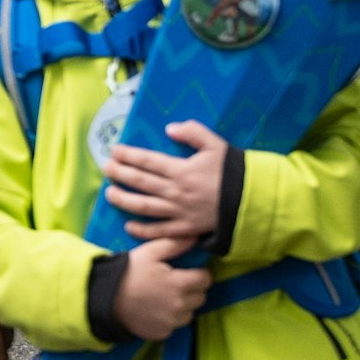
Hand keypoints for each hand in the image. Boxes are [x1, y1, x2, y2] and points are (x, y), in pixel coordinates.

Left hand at [104, 120, 229, 239]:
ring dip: (123, 200)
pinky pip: (160, 231)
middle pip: (140, 182)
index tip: (114, 151)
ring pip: (144, 207)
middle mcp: (176, 192)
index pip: (147, 161)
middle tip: (106, 169)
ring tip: (109, 194)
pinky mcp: (186, 229)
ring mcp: (179, 212)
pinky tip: (128, 226)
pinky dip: (142, 230)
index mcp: (181, 170)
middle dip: (120, 174)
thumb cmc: (233, 172)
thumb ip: (193, 132)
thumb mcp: (216, 145)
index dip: (128, 155)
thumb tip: (169, 128)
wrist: (253, 202)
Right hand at [111, 235, 210, 341]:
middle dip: (193, 290)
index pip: (205, 280)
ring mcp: (171, 321)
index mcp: (179, 283)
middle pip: (200, 298)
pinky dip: (169, 318)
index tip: (190, 272)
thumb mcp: (149, 252)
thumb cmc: (128, 271)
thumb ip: (174, 245)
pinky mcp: (163, 332)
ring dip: (183, 305)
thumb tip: (194, 237)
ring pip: (189, 313)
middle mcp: (179, 305)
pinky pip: (174, 325)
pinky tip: (155, 309)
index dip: (200, 274)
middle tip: (176, 283)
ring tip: (165, 297)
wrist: (106, 296)